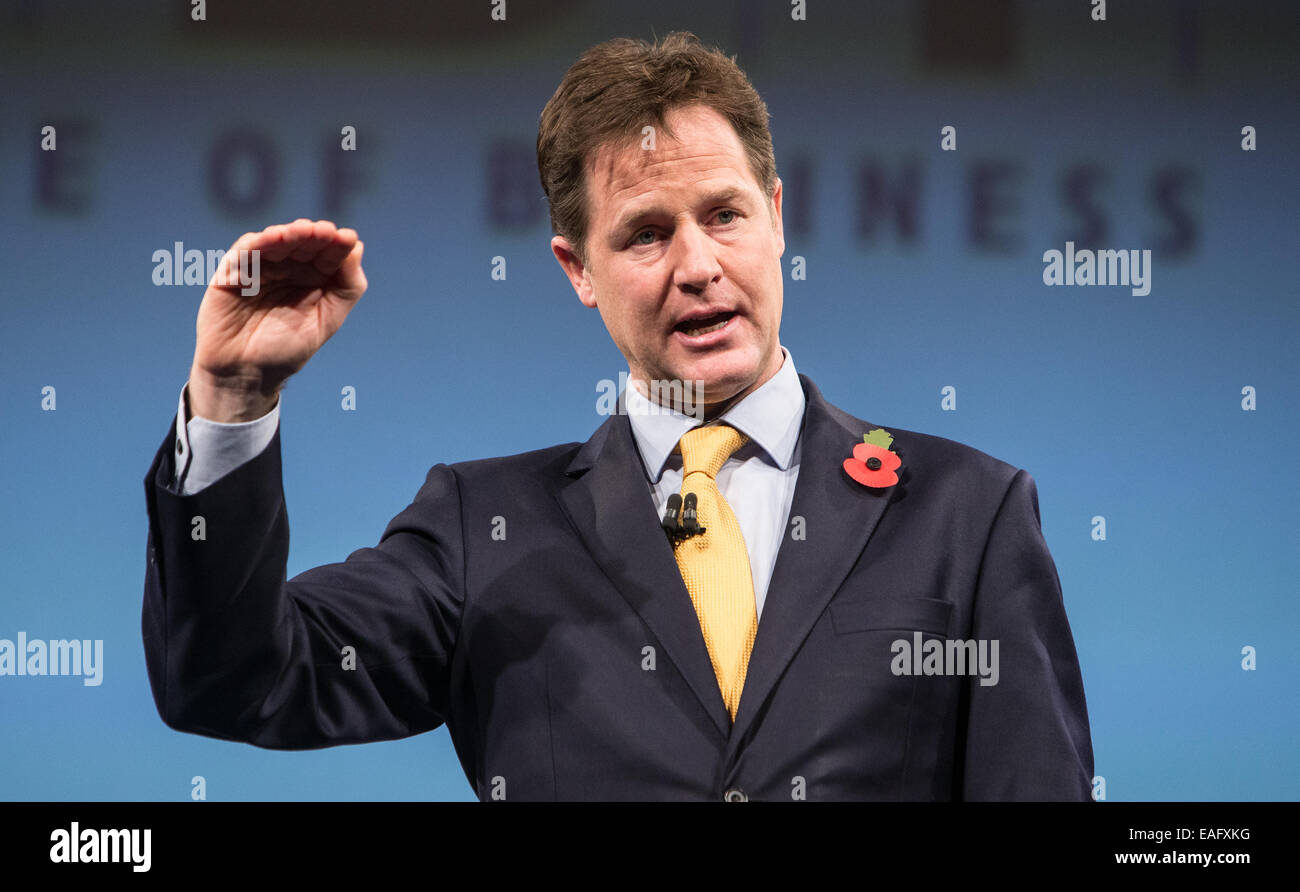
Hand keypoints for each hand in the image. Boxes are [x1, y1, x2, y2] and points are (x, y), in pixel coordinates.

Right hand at [188, 219, 365, 421]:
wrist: (246, 374)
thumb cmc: (287, 349)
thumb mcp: (327, 320)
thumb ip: (346, 287)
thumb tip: (358, 247)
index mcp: (313, 277)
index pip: (328, 253)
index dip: (337, 244)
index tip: (348, 239)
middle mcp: (287, 267)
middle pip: (302, 242)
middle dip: (314, 235)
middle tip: (325, 231)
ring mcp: (259, 268)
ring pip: (274, 241)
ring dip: (289, 233)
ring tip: (303, 231)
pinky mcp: (232, 273)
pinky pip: (244, 252)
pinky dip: (259, 242)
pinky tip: (274, 238)